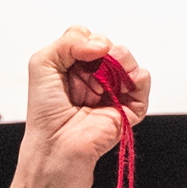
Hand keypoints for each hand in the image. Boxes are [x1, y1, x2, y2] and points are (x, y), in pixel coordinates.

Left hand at [17, 28, 146, 187]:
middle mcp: (94, 78)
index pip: (90, 40)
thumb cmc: (45, 112)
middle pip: (111, 48)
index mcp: (74, 68)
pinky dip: (141, 77)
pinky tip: (131, 77)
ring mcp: (112, 93)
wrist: (56, 147)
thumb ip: (68, 42)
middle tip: (100, 57)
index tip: (82, 52)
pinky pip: (142, 86)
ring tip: (116, 64)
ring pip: (129, 63)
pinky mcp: (128, 109)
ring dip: (125, 59)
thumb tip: (101, 44)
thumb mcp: (43, 64)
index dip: (89, 40)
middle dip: (108, 48)